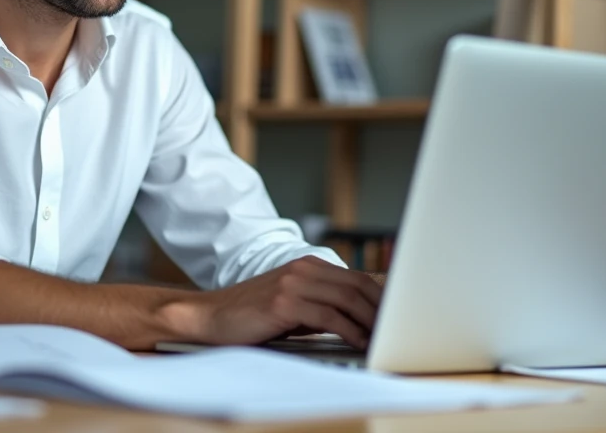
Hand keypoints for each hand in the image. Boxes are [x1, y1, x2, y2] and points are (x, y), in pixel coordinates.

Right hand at [189, 256, 382, 349]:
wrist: (211, 316)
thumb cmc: (252, 315)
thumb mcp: (292, 304)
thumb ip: (322, 304)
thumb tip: (359, 319)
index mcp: (307, 265)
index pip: (355, 277)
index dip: (379, 297)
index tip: (395, 316)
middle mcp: (302, 269)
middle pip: (356, 285)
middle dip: (380, 309)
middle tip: (395, 329)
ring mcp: (293, 283)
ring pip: (346, 298)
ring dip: (369, 321)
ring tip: (380, 338)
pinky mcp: (284, 303)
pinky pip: (327, 316)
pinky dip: (348, 329)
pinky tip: (357, 341)